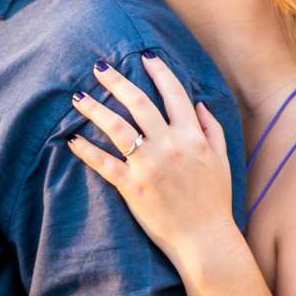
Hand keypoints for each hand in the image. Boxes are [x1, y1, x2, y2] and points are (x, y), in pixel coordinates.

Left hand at [67, 55, 239, 269]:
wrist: (206, 239)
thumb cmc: (215, 201)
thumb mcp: (222, 160)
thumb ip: (212, 128)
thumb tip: (199, 102)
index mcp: (193, 136)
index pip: (174, 94)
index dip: (159, 71)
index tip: (145, 55)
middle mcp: (170, 145)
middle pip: (139, 102)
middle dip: (117, 81)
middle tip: (100, 67)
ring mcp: (149, 165)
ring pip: (117, 127)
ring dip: (95, 109)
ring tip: (78, 97)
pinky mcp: (132, 187)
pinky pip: (104, 163)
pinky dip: (86, 150)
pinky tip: (72, 139)